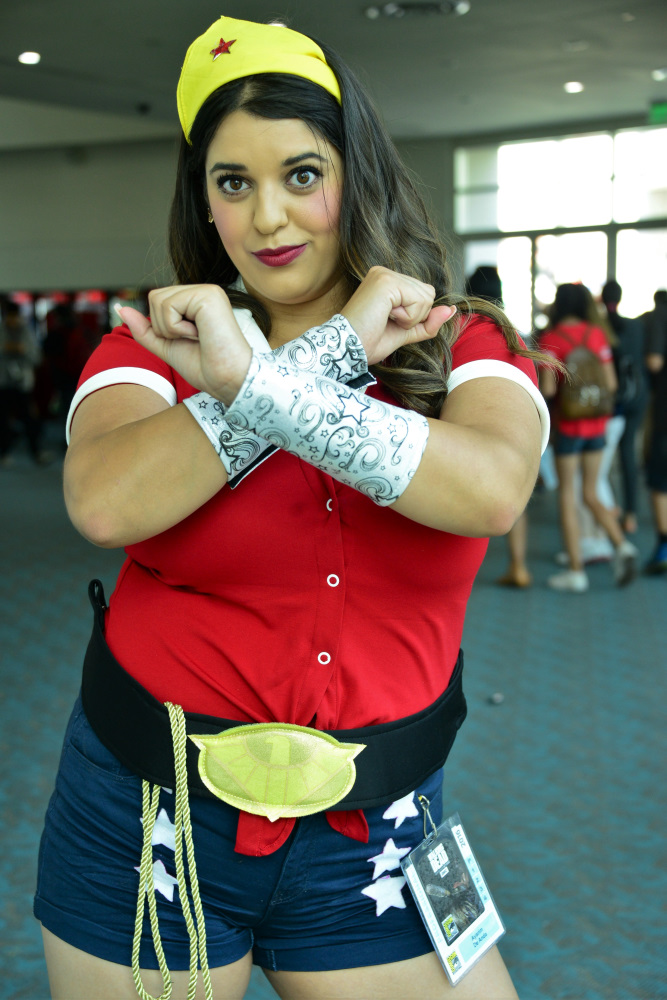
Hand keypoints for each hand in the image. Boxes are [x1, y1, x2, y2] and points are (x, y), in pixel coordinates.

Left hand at [116, 285, 251, 404]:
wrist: (227, 381)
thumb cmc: (205, 367)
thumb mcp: (166, 346)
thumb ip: (144, 328)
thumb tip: (120, 307)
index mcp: (196, 300)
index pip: (157, 301)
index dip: (162, 327)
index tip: (189, 340)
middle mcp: (202, 291)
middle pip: (154, 297)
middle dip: (164, 326)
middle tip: (192, 339)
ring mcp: (206, 291)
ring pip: (158, 301)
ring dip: (171, 328)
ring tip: (198, 337)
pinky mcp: (208, 295)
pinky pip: (169, 306)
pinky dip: (178, 328)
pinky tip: (200, 334)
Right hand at [340, 266, 455, 364]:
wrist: (348, 350)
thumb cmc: (369, 342)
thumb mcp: (406, 332)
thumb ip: (428, 322)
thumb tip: (452, 310)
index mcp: (387, 280)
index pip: (424, 294)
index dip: (416, 316)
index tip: (389, 322)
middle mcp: (385, 272)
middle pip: (428, 293)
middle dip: (415, 316)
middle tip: (387, 322)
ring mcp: (385, 275)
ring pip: (426, 297)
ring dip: (410, 318)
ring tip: (385, 319)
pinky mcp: (387, 282)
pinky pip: (418, 301)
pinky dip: (407, 317)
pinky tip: (385, 317)